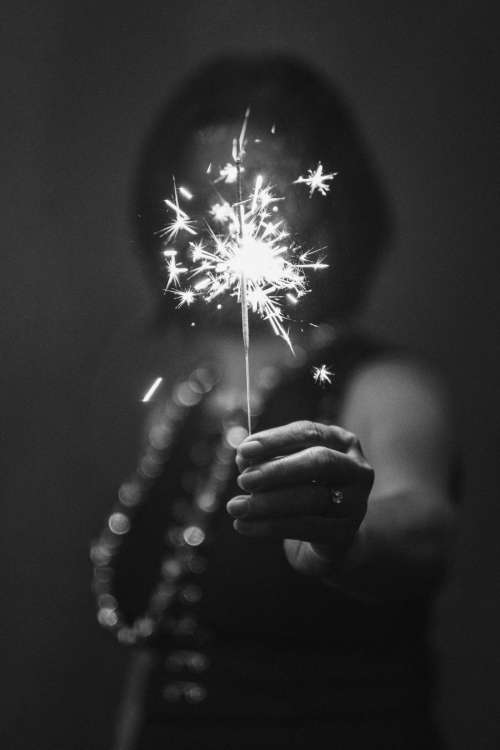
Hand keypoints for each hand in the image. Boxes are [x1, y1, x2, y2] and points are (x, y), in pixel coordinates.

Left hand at [226, 420, 373, 569]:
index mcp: (342, 442)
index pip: (310, 433)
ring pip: (312, 499)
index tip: (244, 450)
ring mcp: (357, 503)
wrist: (330, 537)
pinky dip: (270, 526)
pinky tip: (244, 526)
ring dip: (268, 502)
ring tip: (236, 506)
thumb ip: (268, 460)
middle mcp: (357, 469)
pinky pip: (306, 528)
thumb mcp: (287, 469)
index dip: (276, 439)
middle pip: (319, 462)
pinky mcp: (346, 533)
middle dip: (277, 470)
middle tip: (243, 480)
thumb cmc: (303, 490)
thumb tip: (243, 458)